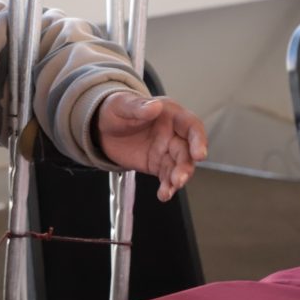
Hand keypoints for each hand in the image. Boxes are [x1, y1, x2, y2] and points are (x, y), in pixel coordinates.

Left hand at [93, 92, 207, 201]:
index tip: (198, 154)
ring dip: (178, 178)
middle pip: (188, 150)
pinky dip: (167, 187)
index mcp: (169, 114)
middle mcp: (173, 133)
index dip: (198, 140)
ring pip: (180, 166)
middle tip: (179, 178)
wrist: (101, 127)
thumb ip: (138, 107)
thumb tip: (154, 106)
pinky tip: (164, 194)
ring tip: (170, 188)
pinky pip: (167, 177)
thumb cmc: (115, 110)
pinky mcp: (157, 165)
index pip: (191, 126)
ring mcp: (166, 150)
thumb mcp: (121, 105)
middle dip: (186, 166)